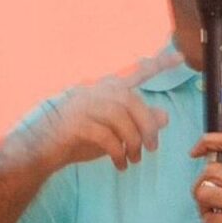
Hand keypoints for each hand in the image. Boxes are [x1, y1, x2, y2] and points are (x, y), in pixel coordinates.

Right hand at [16, 52, 183, 172]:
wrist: (41, 150)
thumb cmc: (79, 138)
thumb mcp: (114, 131)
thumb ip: (137, 122)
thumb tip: (165, 116)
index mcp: (106, 88)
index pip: (136, 73)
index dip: (158, 65)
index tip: (180, 57)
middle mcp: (95, 91)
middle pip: (131, 100)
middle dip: (146, 126)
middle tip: (152, 149)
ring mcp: (83, 105)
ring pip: (119, 117)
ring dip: (132, 142)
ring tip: (133, 160)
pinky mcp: (75, 124)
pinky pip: (104, 136)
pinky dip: (117, 152)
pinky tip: (120, 164)